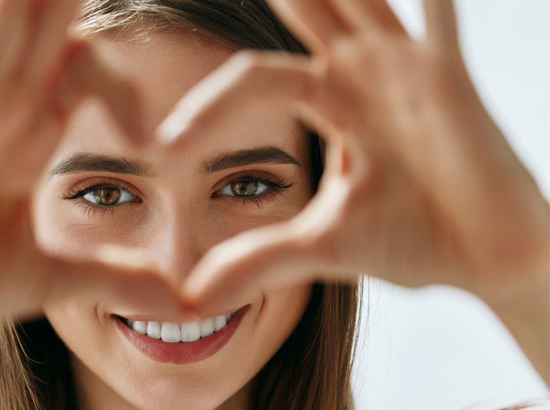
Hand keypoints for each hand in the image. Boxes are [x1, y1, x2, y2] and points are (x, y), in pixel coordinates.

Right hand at [0, 0, 183, 342]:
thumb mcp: (48, 280)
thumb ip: (112, 278)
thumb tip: (182, 303)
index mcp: (30, 142)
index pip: (83, 77)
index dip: (120, 86)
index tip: (143, 140)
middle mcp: (0, 116)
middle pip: (46, 36)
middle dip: (68, 1)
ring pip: (2, 33)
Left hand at [159, 0, 547, 314]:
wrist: (488, 260)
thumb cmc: (413, 239)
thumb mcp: (321, 247)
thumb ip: (258, 259)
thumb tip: (192, 298)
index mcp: (328, 99)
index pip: (253, 80)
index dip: (209, 107)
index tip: (164, 146)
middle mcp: (362, 73)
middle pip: (306, 10)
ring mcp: (406, 69)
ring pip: (359, 0)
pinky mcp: (451, 79)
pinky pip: (438, 22)